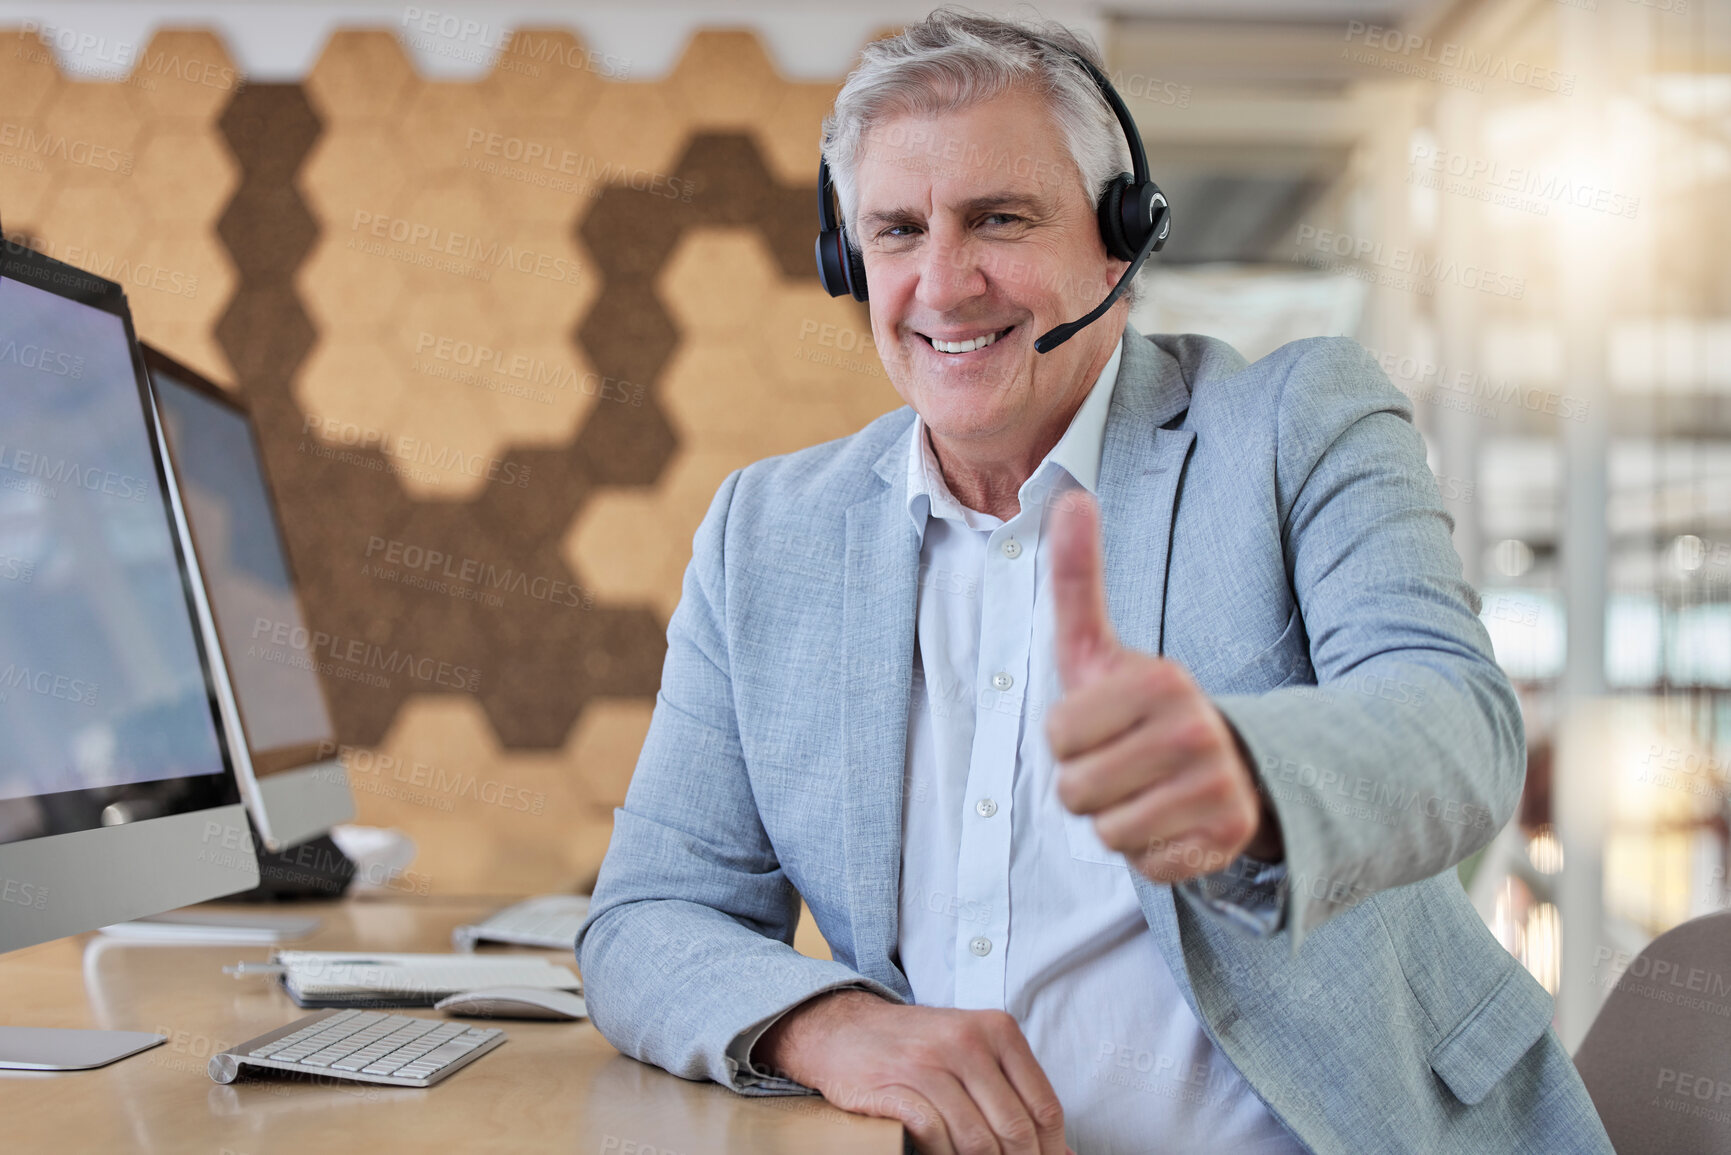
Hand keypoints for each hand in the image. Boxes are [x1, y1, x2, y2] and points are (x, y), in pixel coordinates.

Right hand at [753, 989, 1071, 1154]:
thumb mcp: (972, 1049)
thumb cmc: (918, 1047)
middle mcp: (967, 1041)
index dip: (1052, 1150)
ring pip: (978, 1140)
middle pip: (1015, 1128)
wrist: (845, 1030)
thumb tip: (1060, 1152)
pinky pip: (935, 1136)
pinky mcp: (895, 1086)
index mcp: (997, 1029)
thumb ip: (1012, 1091)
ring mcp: (929, 1063)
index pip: (1043, 1106)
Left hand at [1044, 492, 1281, 882]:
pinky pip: (1145, 862)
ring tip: (1145, 790)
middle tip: (1123, 763)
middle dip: (1086, 784)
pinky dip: (1150, 850)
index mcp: (1159, 679)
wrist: (1232, 764)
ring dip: (1115, 819)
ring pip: (1107, 831)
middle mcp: (1196, 729)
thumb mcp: (1101, 646)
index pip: (1058, 737)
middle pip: (1075, 791)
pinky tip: (1173, 821)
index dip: (1068, 740)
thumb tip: (1068, 496)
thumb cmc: (1140, 706)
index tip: (1103, 725)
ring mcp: (1218, 786)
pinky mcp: (1228, 838)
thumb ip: (1076, 577)